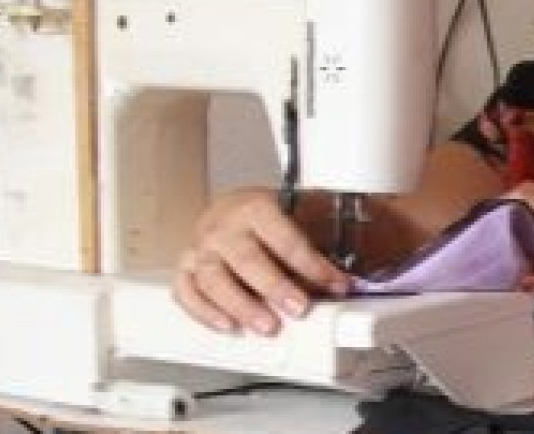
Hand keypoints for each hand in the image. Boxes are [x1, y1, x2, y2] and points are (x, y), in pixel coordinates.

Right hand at [171, 187, 349, 335]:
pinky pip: (186, 292)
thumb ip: (323, 240)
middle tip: (299, 307)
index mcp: (256, 207)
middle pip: (246, 259)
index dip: (312, 264)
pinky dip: (203, 312)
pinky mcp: (186, 268)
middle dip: (275, 286)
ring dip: (241, 305)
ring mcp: (201, 248)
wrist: (231, 209)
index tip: (336, 283)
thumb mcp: (300, 214)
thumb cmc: (269, 218)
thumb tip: (347, 274)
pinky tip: (226, 325)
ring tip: (267, 326)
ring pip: (213, 278)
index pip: (285, 238)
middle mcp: (224, 226)